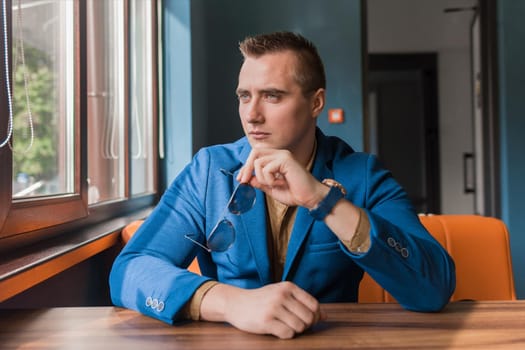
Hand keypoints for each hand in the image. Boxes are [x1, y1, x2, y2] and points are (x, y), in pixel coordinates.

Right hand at [201, 281, 324, 338]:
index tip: (308, 320)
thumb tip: (326, 316)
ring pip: (299, 327)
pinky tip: (276, 329)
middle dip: (305, 325)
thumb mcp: (281, 294)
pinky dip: (285, 335)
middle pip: (309, 317)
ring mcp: (273, 308)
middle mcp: (282, 295)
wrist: (235, 303)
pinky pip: (288, 334)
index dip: (315, 316)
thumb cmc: (261, 300)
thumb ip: (302, 302)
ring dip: (295, 330)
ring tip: (284, 325)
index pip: (314, 304)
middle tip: (295, 324)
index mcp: (288, 286)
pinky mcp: (266, 321)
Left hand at [237, 148, 327, 208]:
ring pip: (258, 162)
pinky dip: (270, 180)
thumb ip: (260, 182)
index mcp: (277, 158)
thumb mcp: (272, 188)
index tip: (241, 179)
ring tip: (274, 184)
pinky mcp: (286, 160)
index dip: (246, 167)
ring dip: (261, 178)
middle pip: (255, 153)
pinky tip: (280, 183)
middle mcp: (280, 153)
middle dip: (247, 168)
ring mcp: (283, 155)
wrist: (310, 197)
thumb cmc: (295, 193)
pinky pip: (267, 169)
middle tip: (244, 181)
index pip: (256, 156)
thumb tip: (247, 178)